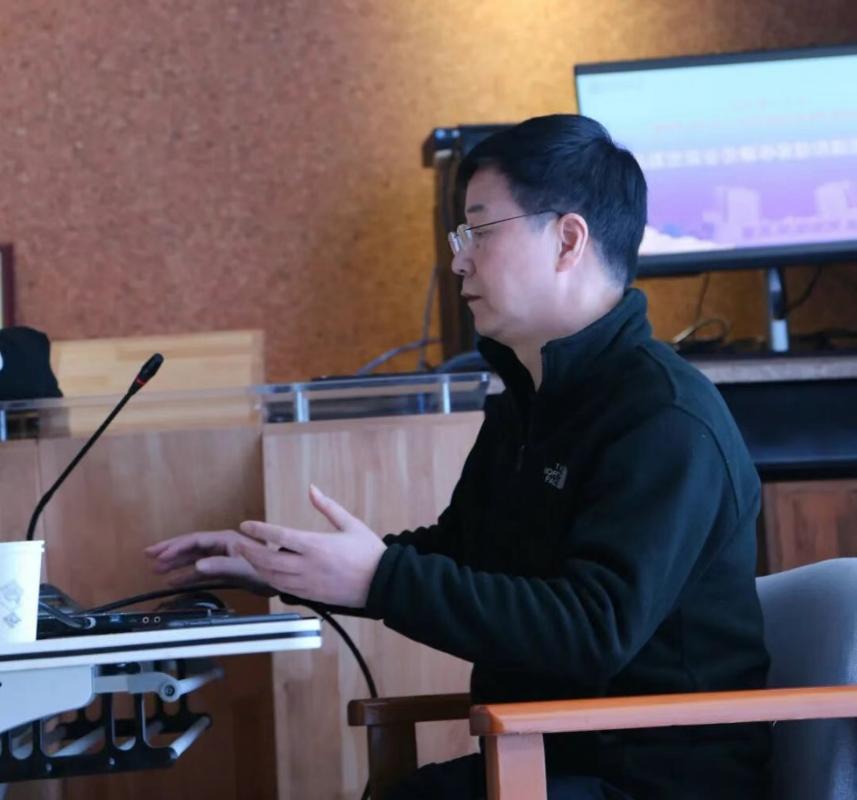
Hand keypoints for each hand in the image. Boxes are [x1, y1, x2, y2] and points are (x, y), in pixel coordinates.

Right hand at [144, 529, 273, 594]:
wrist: (283, 576)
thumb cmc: (266, 568)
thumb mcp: (242, 567)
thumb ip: (219, 566)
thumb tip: (196, 566)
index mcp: (226, 540)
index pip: (195, 541)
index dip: (176, 547)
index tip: (160, 554)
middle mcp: (222, 545)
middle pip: (191, 546)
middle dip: (170, 550)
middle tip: (149, 555)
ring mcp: (222, 556)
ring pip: (193, 558)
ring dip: (175, 563)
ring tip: (156, 568)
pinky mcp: (224, 568)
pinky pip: (200, 570)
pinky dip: (186, 574)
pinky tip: (174, 580)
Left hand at [237, 484, 385, 607]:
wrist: (384, 583)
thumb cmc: (369, 553)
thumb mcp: (351, 523)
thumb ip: (328, 506)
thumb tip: (312, 489)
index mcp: (317, 545)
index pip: (279, 536)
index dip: (258, 530)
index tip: (245, 525)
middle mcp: (309, 566)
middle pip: (268, 559)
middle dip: (249, 551)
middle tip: (237, 543)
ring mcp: (309, 583)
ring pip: (273, 577)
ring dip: (256, 566)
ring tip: (247, 557)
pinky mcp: (312, 596)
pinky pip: (284, 589)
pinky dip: (270, 580)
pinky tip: (266, 573)